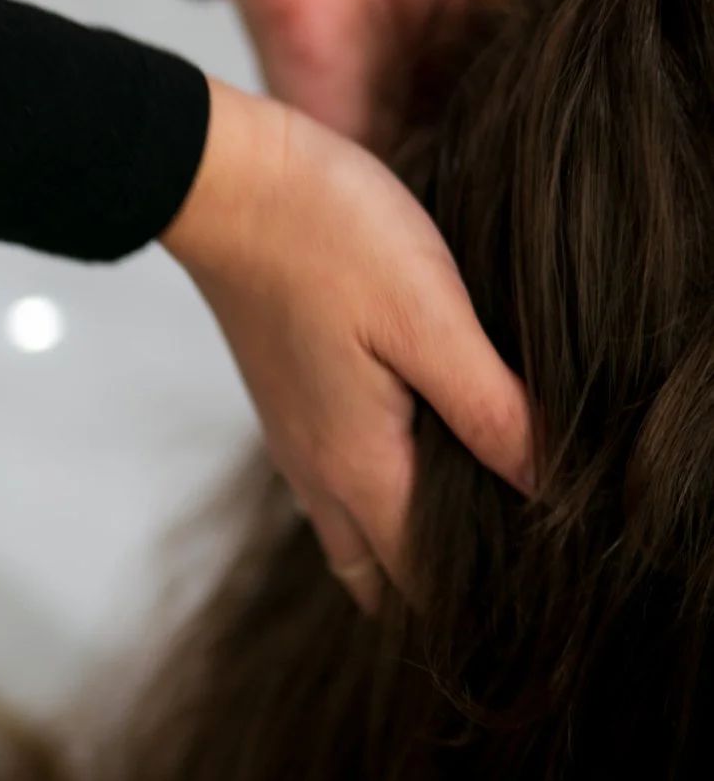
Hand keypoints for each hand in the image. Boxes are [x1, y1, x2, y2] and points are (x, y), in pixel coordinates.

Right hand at [161, 79, 531, 609]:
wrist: (227, 182)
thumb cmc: (327, 238)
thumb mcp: (430, 320)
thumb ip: (492, 411)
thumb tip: (552, 488)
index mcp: (359, 466)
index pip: (424, 580)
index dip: (481, 598)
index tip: (540, 592)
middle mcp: (317, 469)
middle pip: (380, 574)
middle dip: (436, 591)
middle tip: (508, 575)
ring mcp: (294, 435)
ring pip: (351, 530)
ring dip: (402, 546)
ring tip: (471, 527)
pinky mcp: (287, 397)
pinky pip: (333, 481)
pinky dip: (377, 496)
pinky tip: (418, 452)